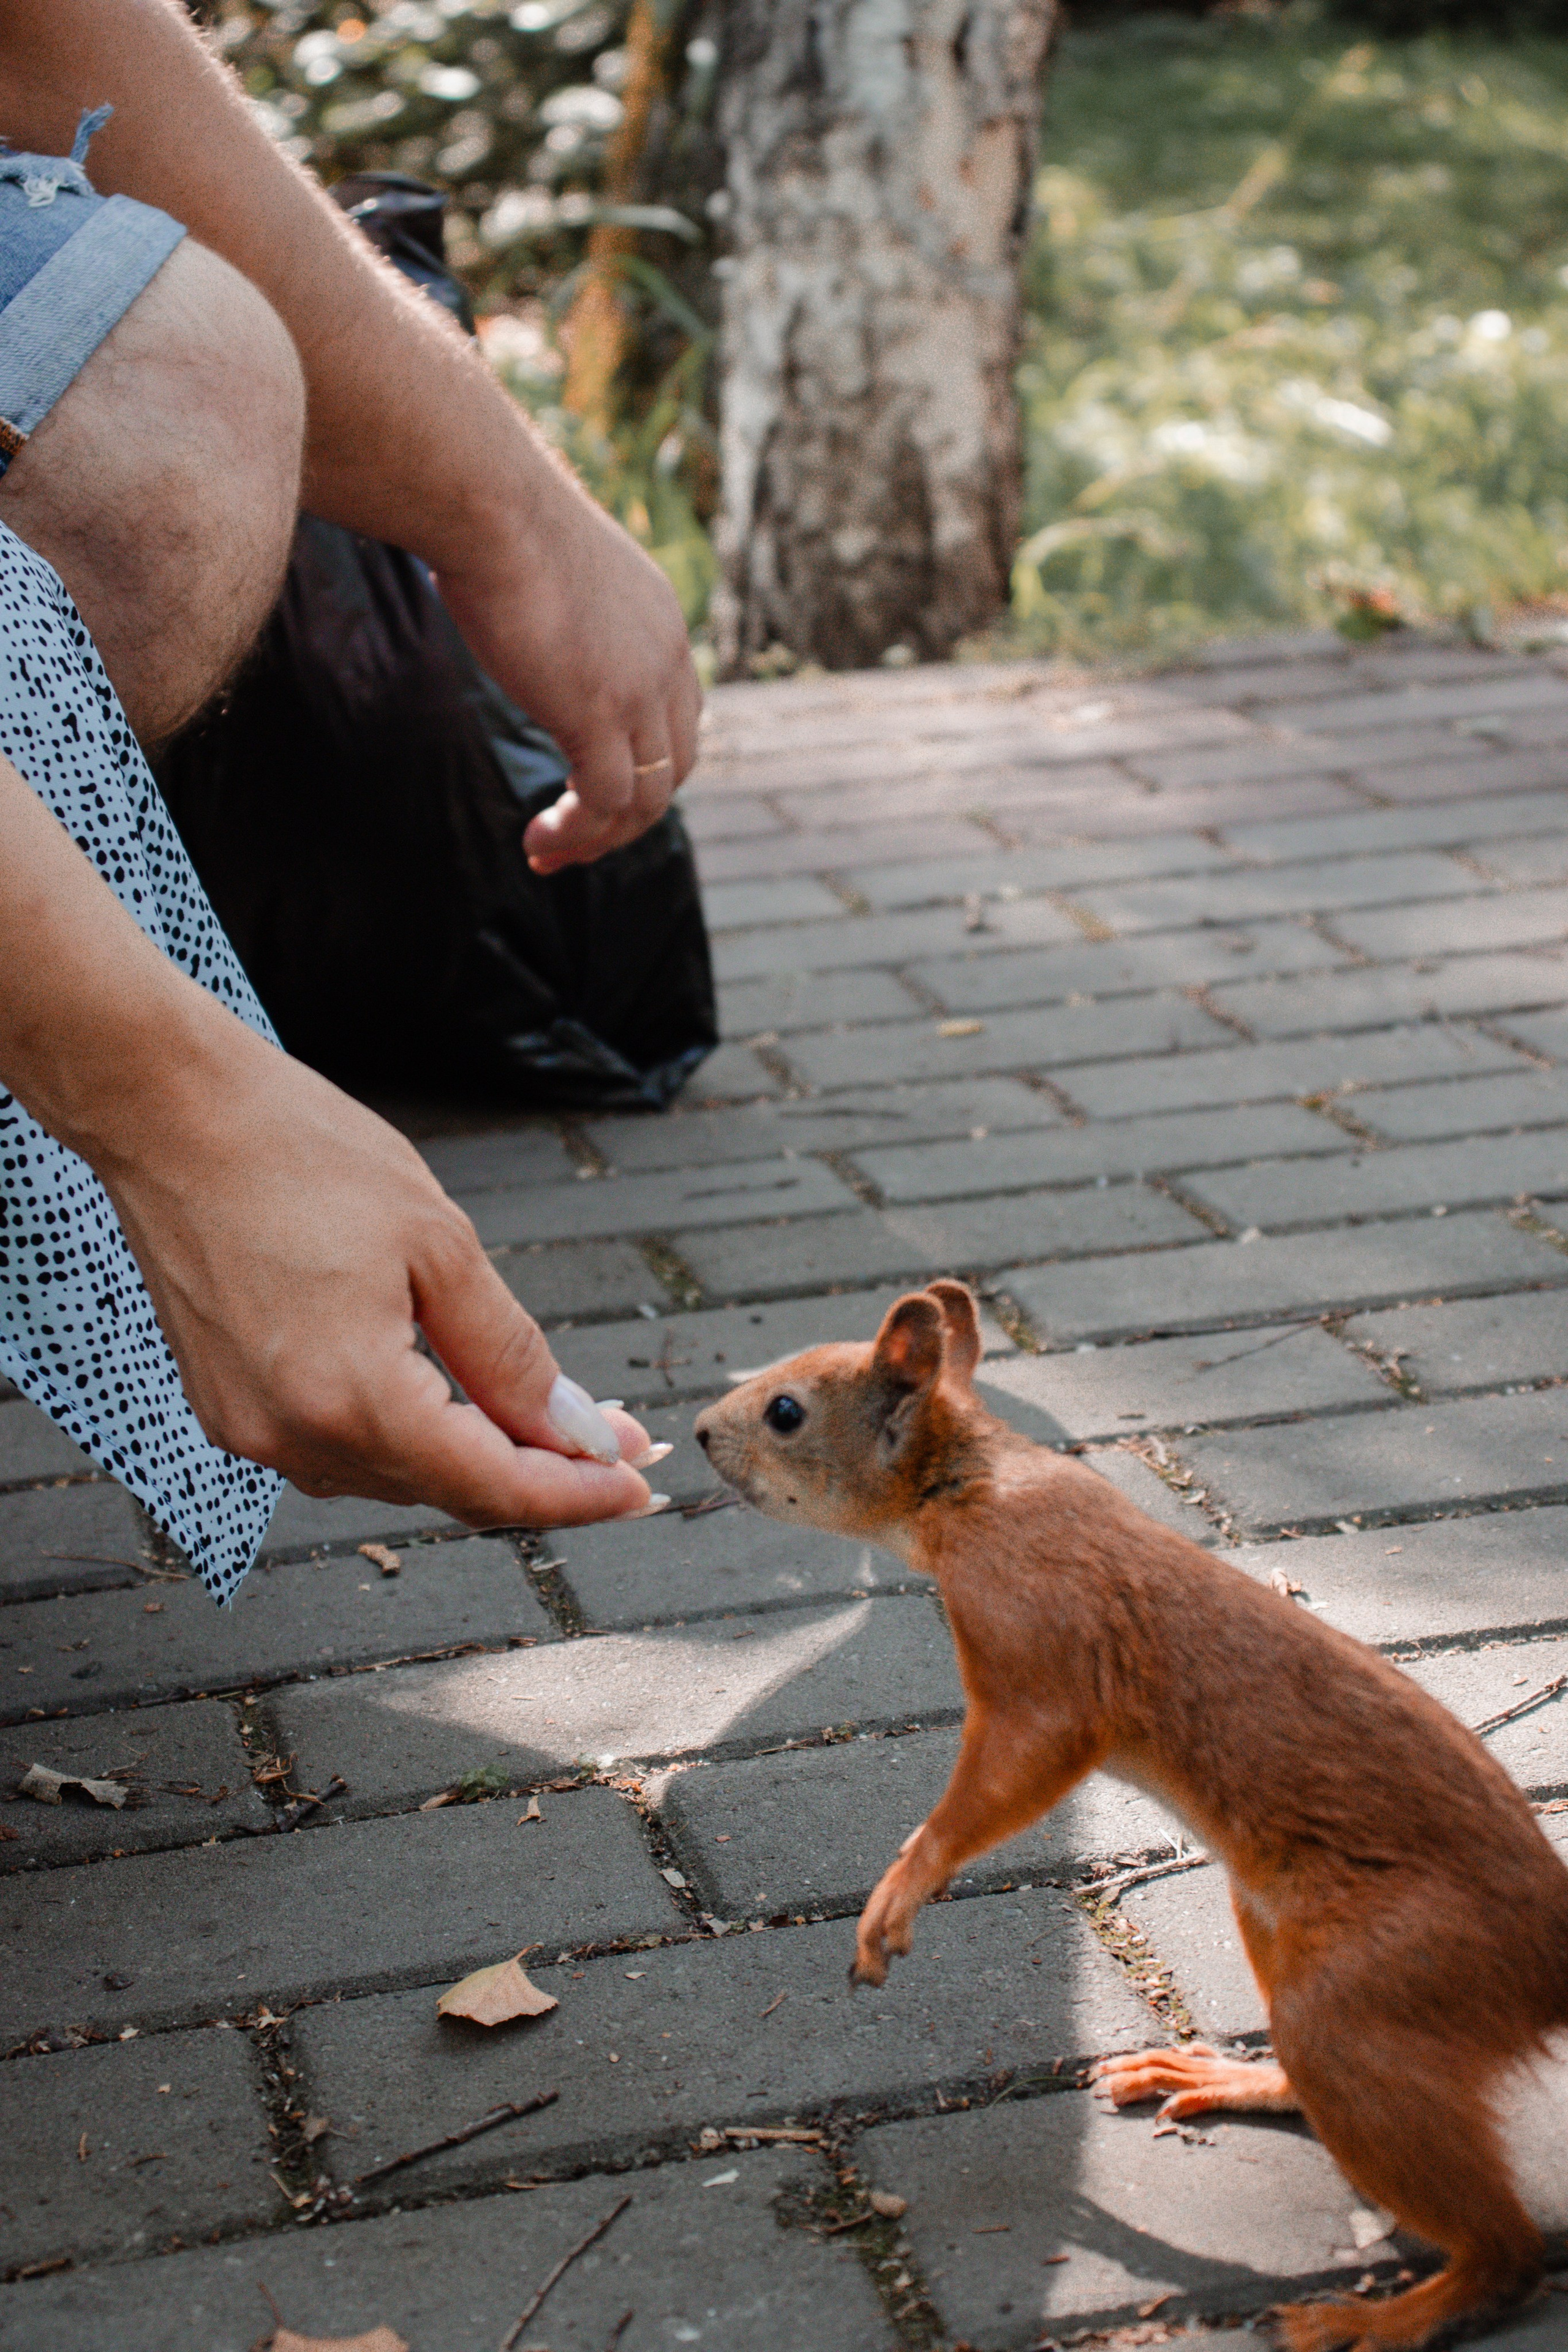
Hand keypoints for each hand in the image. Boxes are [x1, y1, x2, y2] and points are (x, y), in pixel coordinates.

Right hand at [96, 1009, 661, 1526]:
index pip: (490, 1486)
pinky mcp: (230, 1407)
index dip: (578, 1494)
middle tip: (618, 1439)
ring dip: (475, 1455)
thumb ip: (510, 1354)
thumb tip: (573, 1429)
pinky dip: (409, 1434)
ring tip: (551, 1417)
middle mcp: (292, 1436)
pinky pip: (341, 1447)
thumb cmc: (297, 1153)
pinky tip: (454, 1400)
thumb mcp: (439, 1244)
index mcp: (350, 1398)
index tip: (641, 1486)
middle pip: (447, 1490)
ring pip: (396, 1475)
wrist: (170, 1114)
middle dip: (540, 1469)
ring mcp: (251, 1429)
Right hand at [437, 473, 702, 876]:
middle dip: (629, 817)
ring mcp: (639, 691)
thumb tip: (520, 613)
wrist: (492, 503)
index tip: (589, 789)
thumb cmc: (498, 521)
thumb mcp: (552, 570)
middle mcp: (667, 660)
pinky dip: (578, 835)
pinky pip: (604, 802)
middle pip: (675, 768)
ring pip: (647, 798)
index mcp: (663, 624)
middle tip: (576, 841)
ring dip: (600, 839)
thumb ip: (560, 610)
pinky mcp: (599, 714)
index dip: (642, 765)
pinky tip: (540, 843)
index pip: (677, 719)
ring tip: (550, 854)